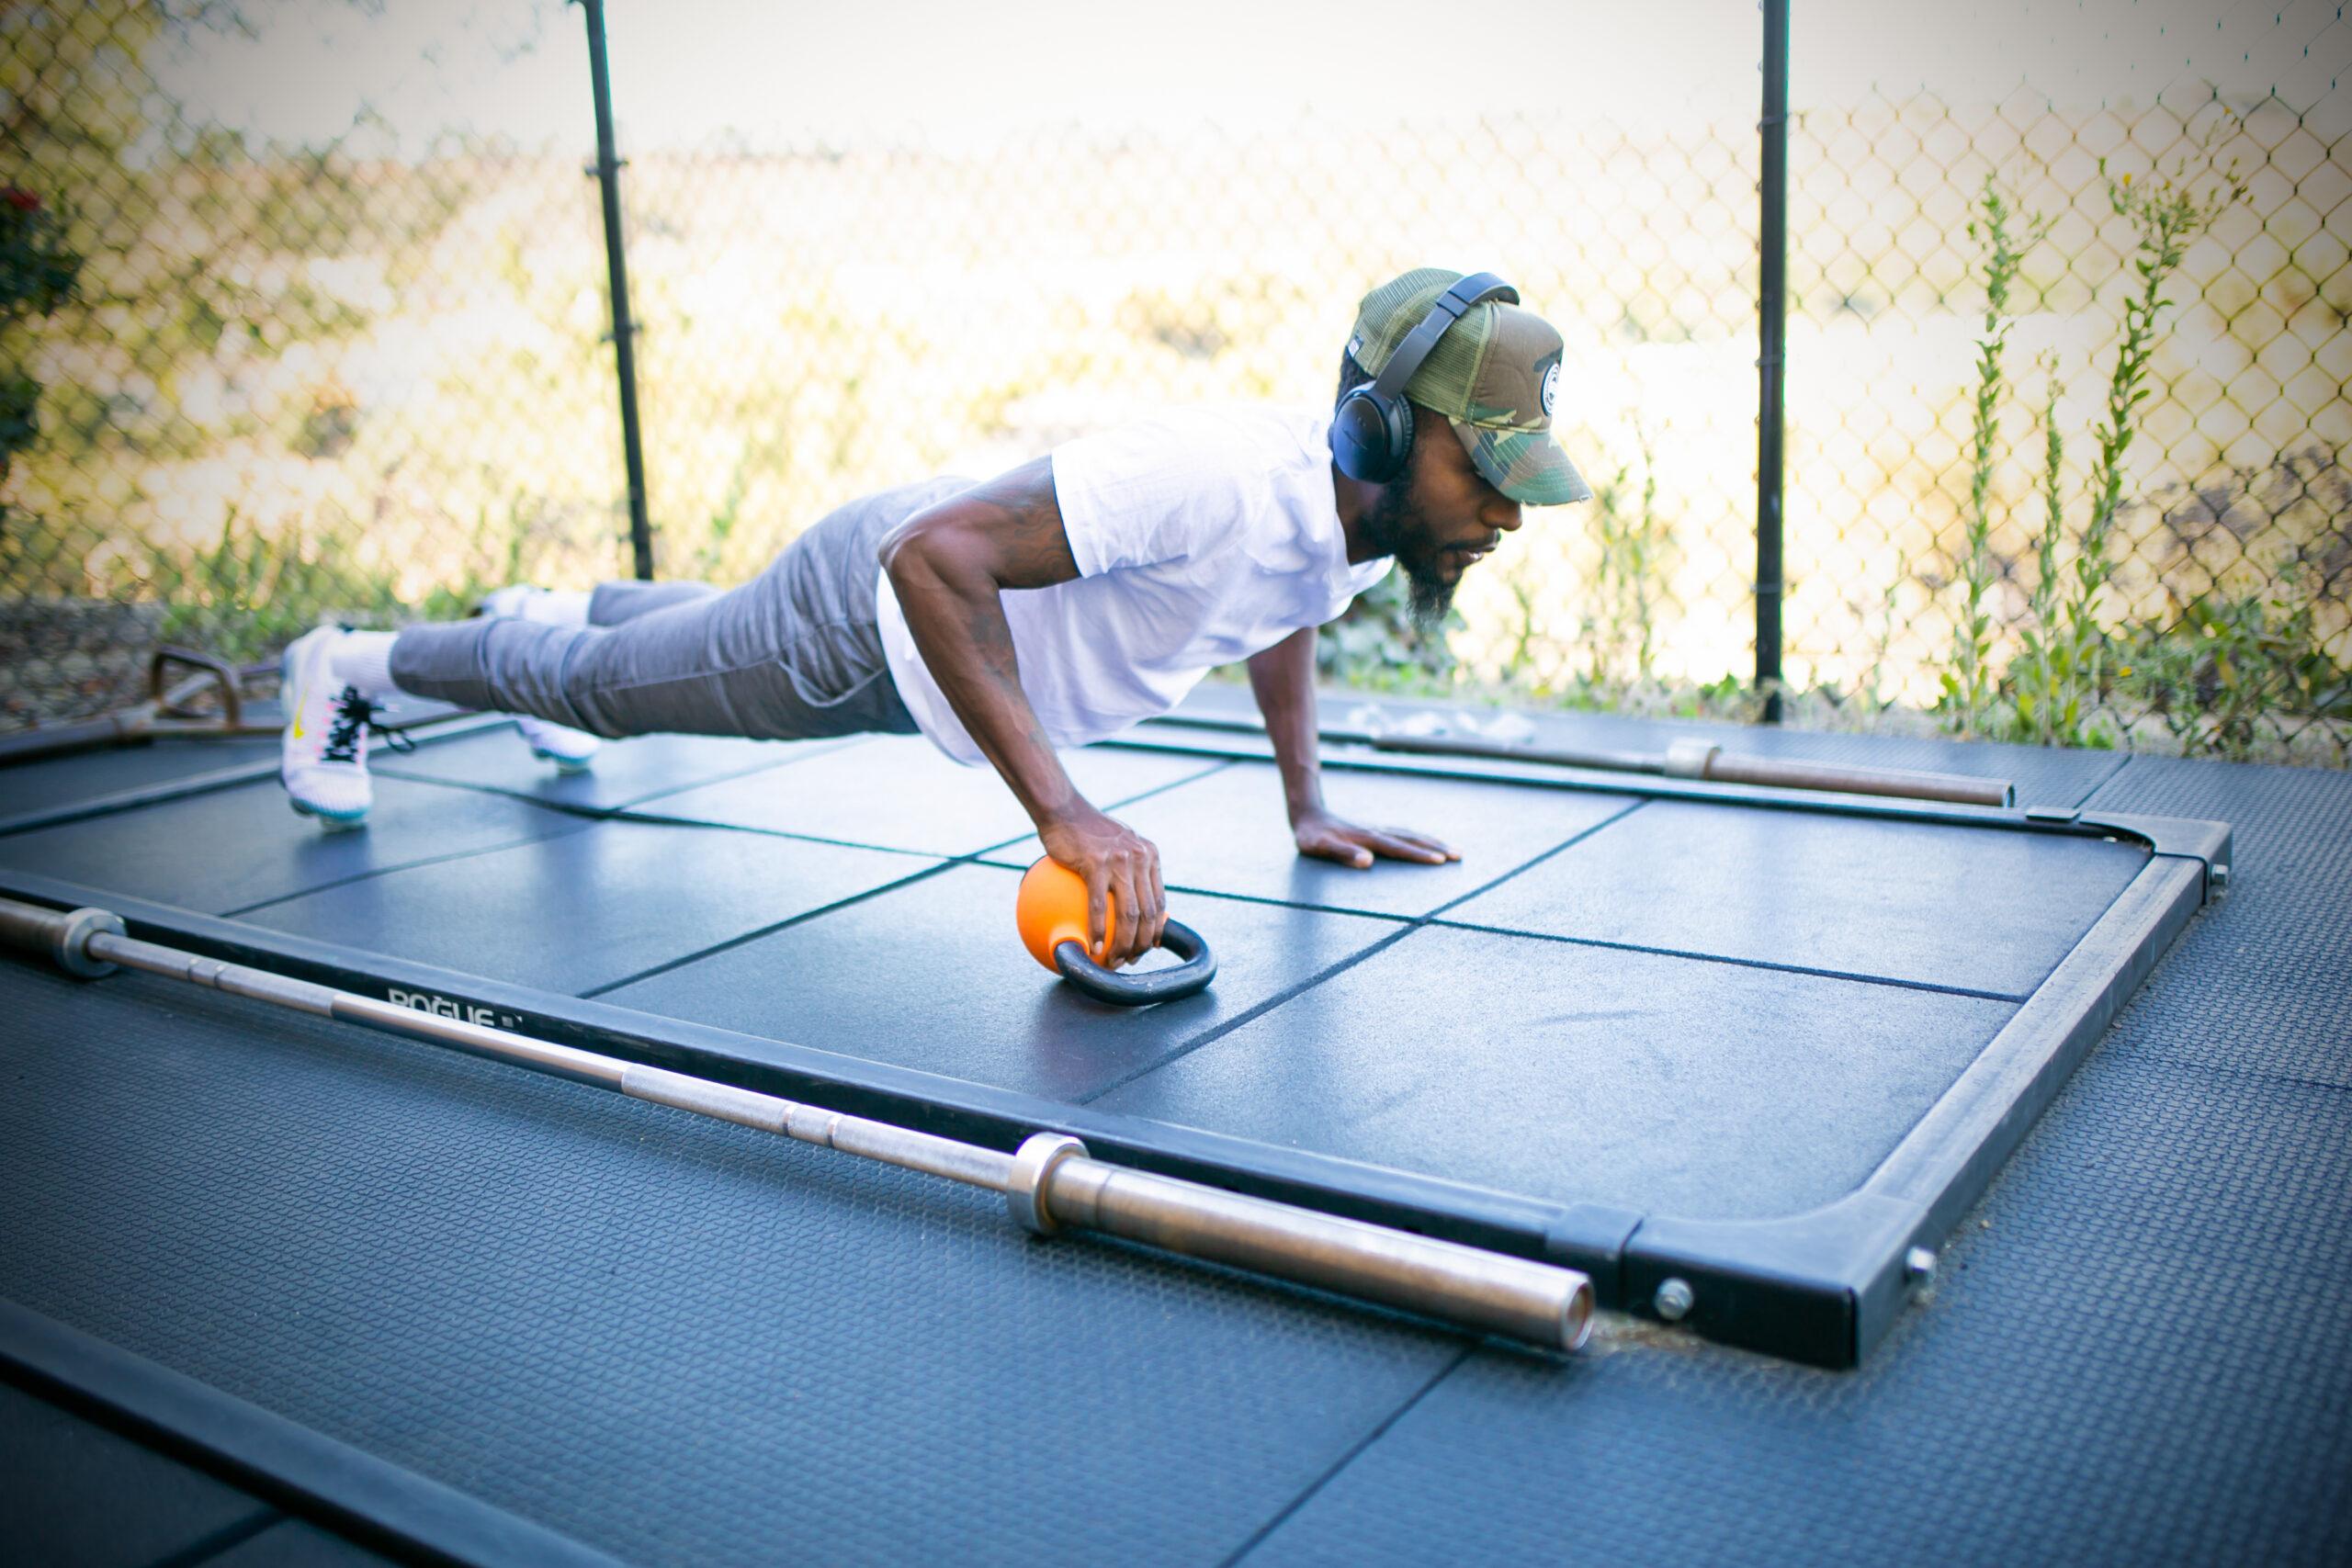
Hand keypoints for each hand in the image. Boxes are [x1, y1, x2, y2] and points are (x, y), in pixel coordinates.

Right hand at [1037, 805, 1166, 968]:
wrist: (1062, 809)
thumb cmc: (1085, 831)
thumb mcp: (1117, 844)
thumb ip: (1128, 869)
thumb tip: (1129, 902)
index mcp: (1149, 855)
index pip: (1159, 901)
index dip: (1157, 929)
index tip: (1150, 947)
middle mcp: (1140, 858)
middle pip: (1147, 913)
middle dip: (1141, 944)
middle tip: (1129, 960)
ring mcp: (1119, 860)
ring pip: (1128, 914)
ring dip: (1122, 944)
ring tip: (1113, 961)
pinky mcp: (1095, 864)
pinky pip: (1098, 905)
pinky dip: (1097, 930)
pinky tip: (1093, 947)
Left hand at [1292, 806, 1458, 869]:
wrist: (1307, 815)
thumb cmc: (1311, 837)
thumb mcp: (1321, 847)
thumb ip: (1343, 853)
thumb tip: (1368, 861)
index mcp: (1367, 838)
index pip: (1398, 848)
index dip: (1419, 855)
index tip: (1440, 861)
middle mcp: (1377, 831)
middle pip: (1412, 838)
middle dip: (1436, 847)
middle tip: (1460, 855)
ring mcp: (1377, 829)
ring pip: (1411, 834)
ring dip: (1432, 841)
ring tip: (1453, 849)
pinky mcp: (1375, 830)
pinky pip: (1404, 833)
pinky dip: (1419, 838)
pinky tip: (1425, 842)